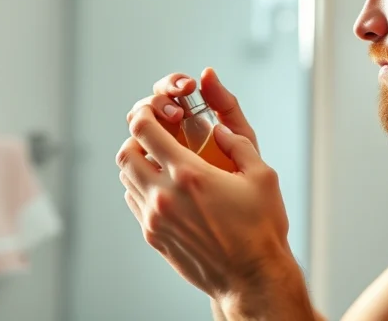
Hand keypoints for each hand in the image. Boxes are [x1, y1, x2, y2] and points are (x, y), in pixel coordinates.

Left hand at [116, 69, 292, 302]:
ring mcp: (155, 219)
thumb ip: (239, 144)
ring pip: (126, 179)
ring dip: (138, 164)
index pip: (144, 131)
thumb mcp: (262, 176)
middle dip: (137, 138)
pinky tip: (165, 188)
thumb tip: (219, 128)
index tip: (155, 110)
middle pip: (125, 153)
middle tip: (156, 136)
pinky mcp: (155, 237)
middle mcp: (164, 196)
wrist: (252, 278)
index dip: (145, 113)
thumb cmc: (261, 228)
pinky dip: (141, 188)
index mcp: (189, 174)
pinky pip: (134, 203)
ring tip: (161, 162)